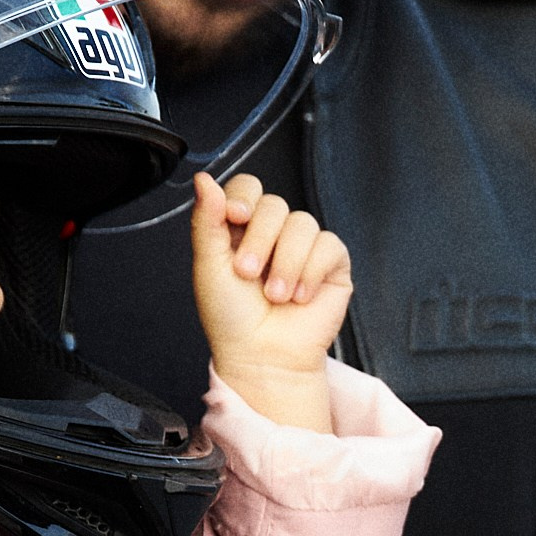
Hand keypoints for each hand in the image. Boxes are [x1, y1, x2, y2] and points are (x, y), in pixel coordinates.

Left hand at [191, 168, 351, 433]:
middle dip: (260, 240)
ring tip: (276, 296)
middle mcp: (274, 234)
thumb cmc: (232, 319)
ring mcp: (304, 247)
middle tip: (249, 275)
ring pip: (303, 223)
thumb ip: (206, 220)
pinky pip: (328, 245)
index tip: (235, 217)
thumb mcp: (209, 266)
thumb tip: (203, 178)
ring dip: (286, 263)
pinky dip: (311, 271)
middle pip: (274, 204)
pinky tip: (300, 296)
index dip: (244, 197)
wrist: (262, 357)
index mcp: (241, 229)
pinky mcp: (332, 264)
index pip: (248, 187)